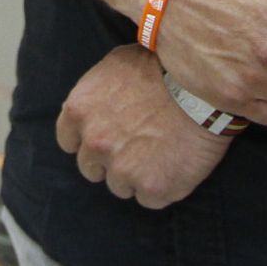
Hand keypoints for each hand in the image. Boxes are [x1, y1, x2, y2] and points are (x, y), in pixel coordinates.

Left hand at [54, 45, 230, 208]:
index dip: (86, 141)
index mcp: (79, 110)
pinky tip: (174, 165)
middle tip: (135, 148)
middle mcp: (95, 143)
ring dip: (135, 176)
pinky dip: (161, 187)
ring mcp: (122, 169)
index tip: (103, 140)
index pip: (68, 141)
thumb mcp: (114, 67)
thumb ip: (97, 93)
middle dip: (109, 161)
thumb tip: (94, 106)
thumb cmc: (159, 68)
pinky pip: (150, 199)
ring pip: (120, 186)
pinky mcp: (152, 188)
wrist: (198, 86)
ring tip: (159, 153)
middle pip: (91, 168)